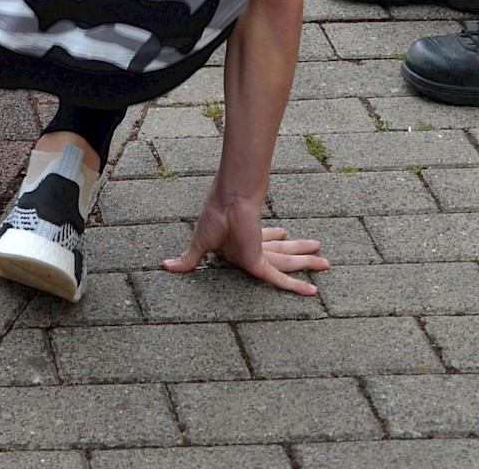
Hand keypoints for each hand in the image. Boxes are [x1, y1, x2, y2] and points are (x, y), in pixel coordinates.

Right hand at [163, 194, 328, 295]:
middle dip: (300, 255)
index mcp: (240, 242)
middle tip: (321, 257)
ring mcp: (260, 252)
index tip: (285, 235)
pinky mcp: (262, 261)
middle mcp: (254, 246)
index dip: (274, 241)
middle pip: (281, 255)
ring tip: (328, 263)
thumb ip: (189, 259)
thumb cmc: (214, 215)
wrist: (230, 199)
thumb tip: (165, 266)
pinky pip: (281, 280)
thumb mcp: (200, 242)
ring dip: (307, 262)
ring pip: (287, 263)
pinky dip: (296, 287)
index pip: (262, 245)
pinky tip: (313, 292)